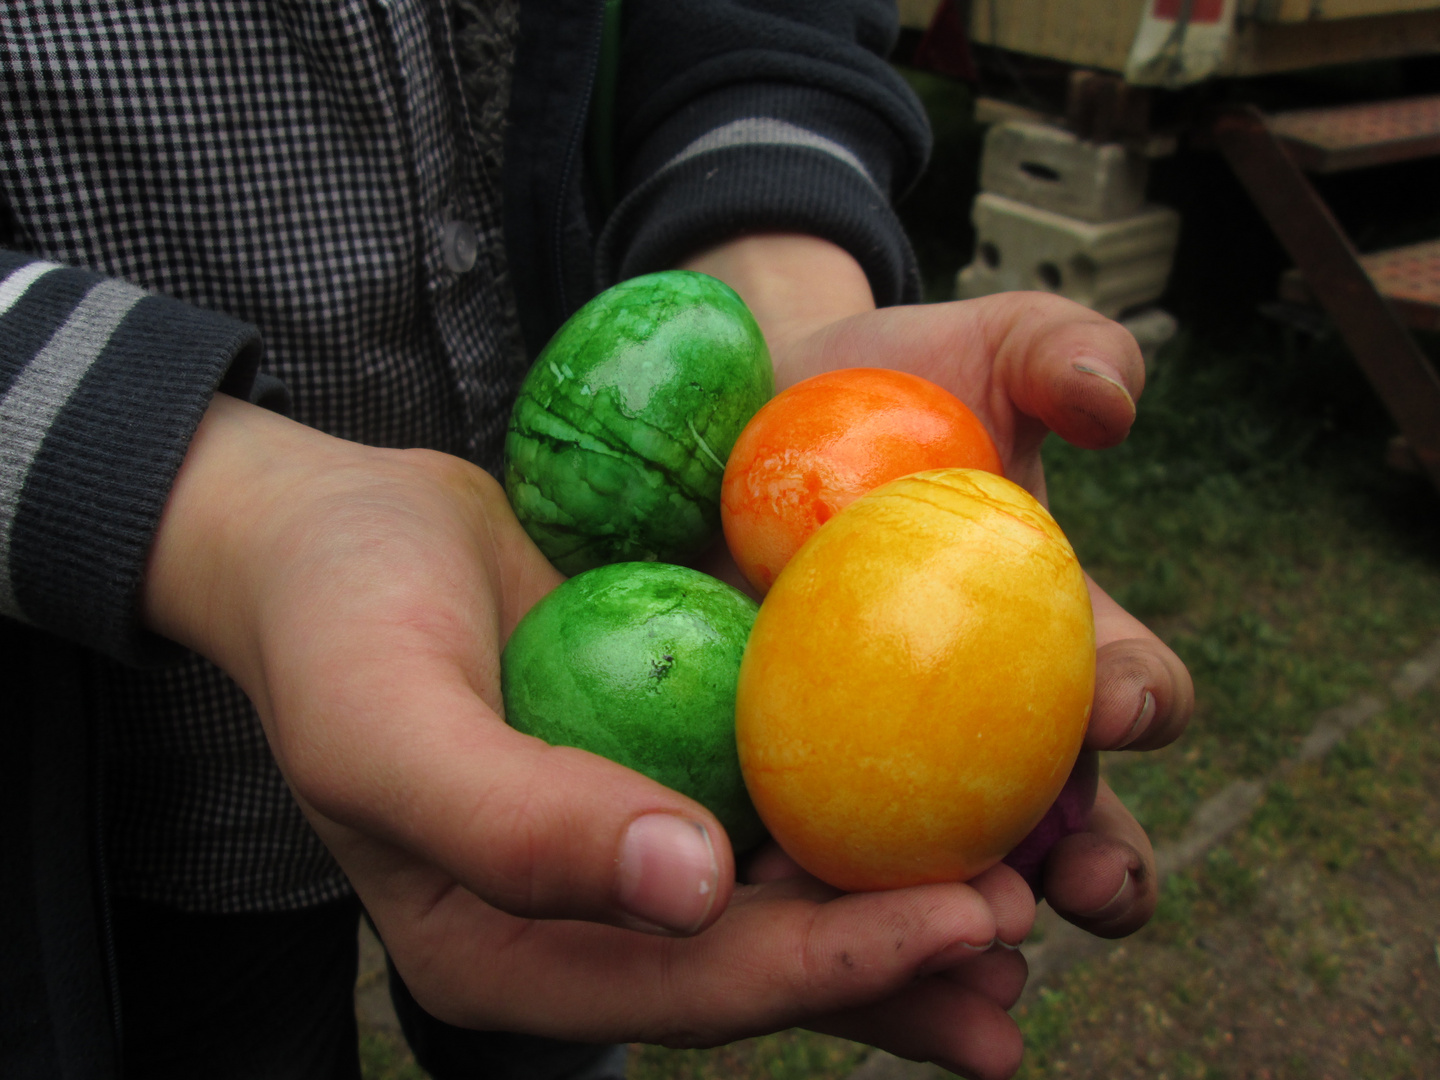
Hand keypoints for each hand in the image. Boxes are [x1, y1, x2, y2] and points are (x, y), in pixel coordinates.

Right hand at [142, 393, 1037, 1078]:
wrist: (333, 534)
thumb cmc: (336, 627)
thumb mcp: (385, 723)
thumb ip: (513, 822)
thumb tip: (689, 890)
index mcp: (510, 950)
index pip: (690, 984)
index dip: (830, 966)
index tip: (958, 921)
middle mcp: (586, 918)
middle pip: (761, 964)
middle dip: (896, 958)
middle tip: (1021, 925)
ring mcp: (630, 841)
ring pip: (784, 898)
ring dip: (902, 909)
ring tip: (1030, 903)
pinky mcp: (662, 763)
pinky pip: (774, 805)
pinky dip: (860, 813)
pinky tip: (953, 803)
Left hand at [681, 234, 1194, 939]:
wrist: (750, 412)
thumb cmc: (887, 386)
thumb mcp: (981, 347)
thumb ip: (1064, 351)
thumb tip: (1110, 405)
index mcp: (1057, 641)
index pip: (1132, 690)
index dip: (1143, 706)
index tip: (1114, 706)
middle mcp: (985, 725)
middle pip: (1062, 824)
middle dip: (1089, 872)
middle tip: (1061, 883)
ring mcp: (882, 764)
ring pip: (939, 872)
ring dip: (955, 920)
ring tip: (940, 941)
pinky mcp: (781, 777)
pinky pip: (800, 848)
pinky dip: (807, 891)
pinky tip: (773, 897)